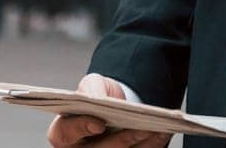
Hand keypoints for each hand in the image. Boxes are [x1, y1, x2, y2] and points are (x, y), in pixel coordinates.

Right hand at [45, 73, 171, 146]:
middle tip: (139, 129)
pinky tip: (162, 134)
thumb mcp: (92, 84)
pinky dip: (149, 146)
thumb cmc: (97, 95)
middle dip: (121, 140)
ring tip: (157, 130)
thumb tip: (96, 99)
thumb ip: (90, 89)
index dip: (81, 128)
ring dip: (139, 144)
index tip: (99, 124)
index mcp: (62, 132)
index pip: (66, 133)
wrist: (114, 106)